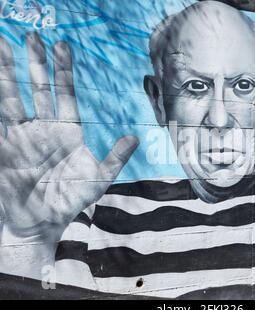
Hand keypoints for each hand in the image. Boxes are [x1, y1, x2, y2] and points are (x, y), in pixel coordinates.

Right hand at [0, 33, 138, 238]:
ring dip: (9, 72)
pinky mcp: (8, 146)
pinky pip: (1, 117)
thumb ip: (115, 158)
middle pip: (40, 89)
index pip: (65, 94)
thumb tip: (134, 138)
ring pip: (15, 97)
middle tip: (32, 35)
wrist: (43, 221)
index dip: (64, 71)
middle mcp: (46, 128)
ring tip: (3, 45)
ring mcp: (25, 136)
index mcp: (69, 132)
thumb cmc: (71, 200)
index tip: (62, 46)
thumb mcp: (99, 179)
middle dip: (36, 63)